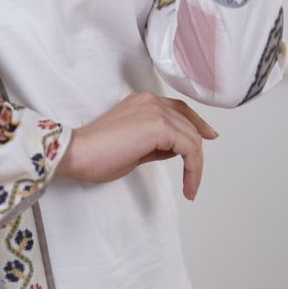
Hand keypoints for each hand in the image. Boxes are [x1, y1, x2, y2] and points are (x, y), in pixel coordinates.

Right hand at [57, 92, 217, 199]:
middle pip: (189, 124)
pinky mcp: (159, 126)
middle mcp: (151, 100)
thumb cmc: (96, 154)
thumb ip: (156, 143)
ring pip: (193, 138)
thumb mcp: (134, 146)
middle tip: (194, 179)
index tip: (210, 136)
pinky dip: (193, 169)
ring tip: (190, 188)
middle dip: (196, 153)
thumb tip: (175, 150)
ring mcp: (156, 111)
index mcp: (143, 101)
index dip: (197, 123)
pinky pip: (189, 148)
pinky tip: (189, 185)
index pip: (179, 109)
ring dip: (195, 166)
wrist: (77, 152)